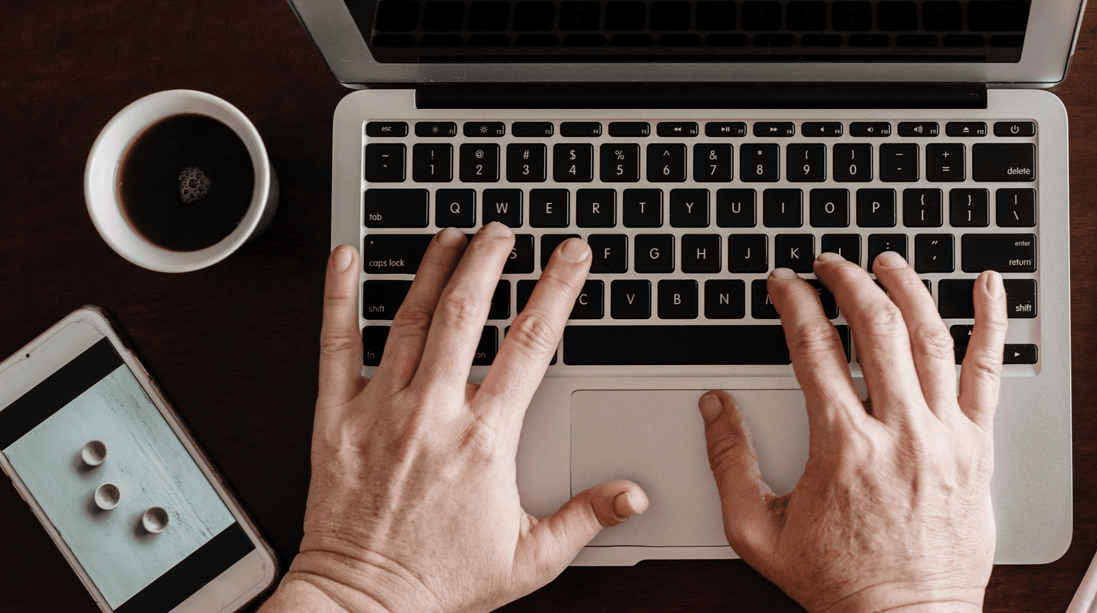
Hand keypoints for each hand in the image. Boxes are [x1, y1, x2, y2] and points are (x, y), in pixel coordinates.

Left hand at [260, 224, 648, 612]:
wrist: (362, 605)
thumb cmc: (440, 582)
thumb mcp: (529, 558)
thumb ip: (586, 518)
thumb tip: (634, 494)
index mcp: (485, 440)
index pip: (531, 344)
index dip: (556, 290)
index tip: (570, 256)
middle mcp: (433, 414)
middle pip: (468, 311)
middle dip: (490, 259)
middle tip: (502, 230)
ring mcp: (380, 411)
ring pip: (411, 318)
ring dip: (435, 268)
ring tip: (451, 234)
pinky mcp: (336, 419)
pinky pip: (336, 345)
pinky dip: (340, 297)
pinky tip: (348, 258)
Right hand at [699, 251, 1006, 612]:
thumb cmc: (838, 583)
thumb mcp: (758, 532)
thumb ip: (730, 463)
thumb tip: (713, 407)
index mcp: (842, 447)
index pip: (814, 348)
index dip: (794, 304)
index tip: (784, 285)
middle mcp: (899, 432)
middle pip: (876, 327)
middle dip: (848, 281)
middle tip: (831, 264)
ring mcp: (946, 437)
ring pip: (931, 337)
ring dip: (907, 288)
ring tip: (888, 262)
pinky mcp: (979, 448)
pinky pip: (991, 372)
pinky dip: (992, 321)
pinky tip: (989, 284)